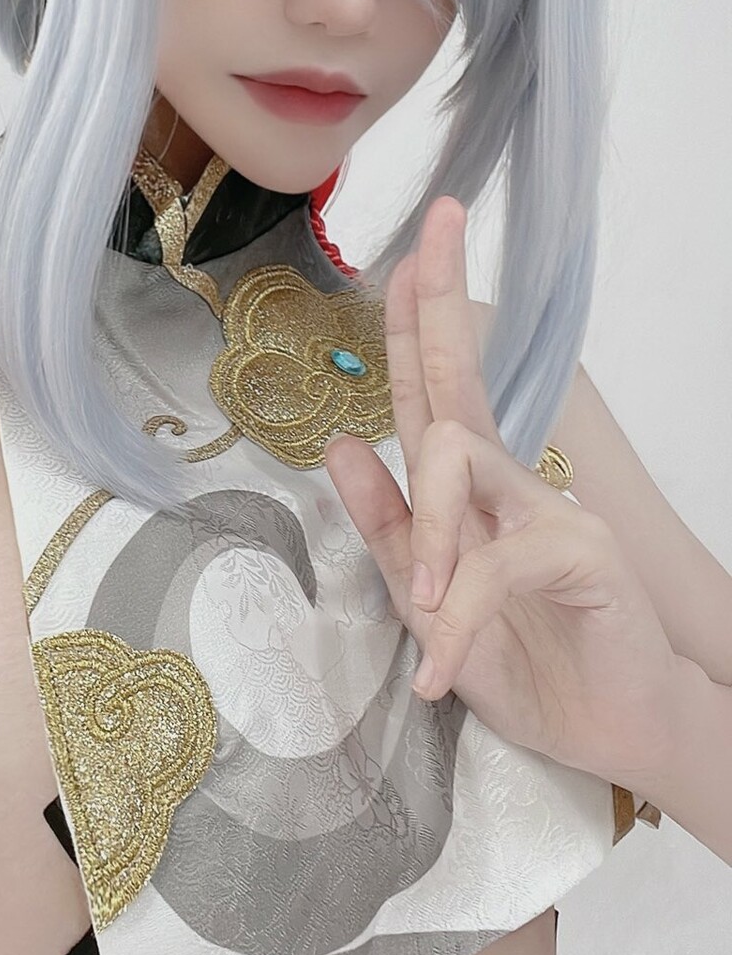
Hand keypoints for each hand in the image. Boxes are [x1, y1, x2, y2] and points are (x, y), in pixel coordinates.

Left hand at [323, 197, 677, 789]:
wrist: (612, 733)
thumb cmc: (527, 663)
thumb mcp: (429, 605)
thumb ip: (386, 530)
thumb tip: (341, 443)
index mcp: (468, 493)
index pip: (433, 392)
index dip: (418, 320)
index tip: (412, 246)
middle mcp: (510, 484)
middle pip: (458, 380)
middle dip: (441, 301)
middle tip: (438, 222)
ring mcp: (551, 509)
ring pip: (458, 463)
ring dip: (423, 532)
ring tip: (424, 606)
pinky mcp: (581, 553)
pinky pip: (491, 564)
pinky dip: (455, 622)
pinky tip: (445, 674)